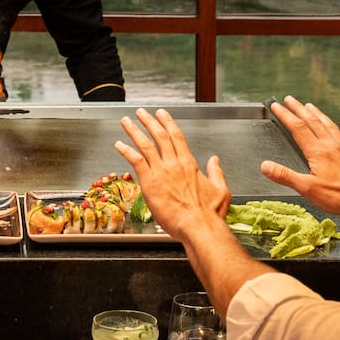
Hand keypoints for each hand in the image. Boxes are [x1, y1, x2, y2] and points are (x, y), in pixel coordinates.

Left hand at [115, 108, 231, 240]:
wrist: (199, 226)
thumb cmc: (209, 214)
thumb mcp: (221, 189)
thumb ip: (216, 172)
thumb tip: (215, 160)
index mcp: (189, 164)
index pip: (177, 136)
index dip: (168, 122)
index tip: (161, 114)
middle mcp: (174, 164)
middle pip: (160, 135)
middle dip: (149, 121)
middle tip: (141, 112)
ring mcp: (161, 172)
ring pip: (145, 145)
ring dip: (134, 131)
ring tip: (126, 121)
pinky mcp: (149, 183)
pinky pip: (136, 161)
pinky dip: (126, 151)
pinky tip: (118, 145)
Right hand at [260, 96, 339, 217]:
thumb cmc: (339, 195)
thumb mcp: (307, 189)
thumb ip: (285, 176)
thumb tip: (265, 166)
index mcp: (317, 150)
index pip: (297, 127)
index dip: (285, 114)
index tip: (276, 106)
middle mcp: (330, 143)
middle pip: (311, 120)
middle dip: (298, 107)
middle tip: (289, 98)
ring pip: (326, 123)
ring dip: (315, 112)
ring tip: (309, 105)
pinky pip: (338, 132)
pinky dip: (331, 125)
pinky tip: (332, 128)